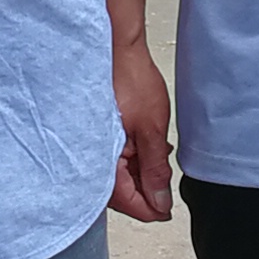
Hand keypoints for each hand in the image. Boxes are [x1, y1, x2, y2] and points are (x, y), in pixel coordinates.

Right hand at [109, 28, 175, 222]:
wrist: (114, 49)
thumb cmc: (129, 81)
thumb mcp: (152, 130)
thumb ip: (155, 171)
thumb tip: (160, 202)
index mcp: (103, 162)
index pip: (129, 204)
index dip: (153, 209)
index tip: (168, 208)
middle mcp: (91, 159)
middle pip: (122, 194)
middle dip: (146, 190)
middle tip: (165, 178)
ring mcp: (92, 148)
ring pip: (118, 177)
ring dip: (140, 173)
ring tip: (156, 154)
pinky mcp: (94, 136)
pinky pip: (112, 160)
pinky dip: (131, 158)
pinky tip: (144, 146)